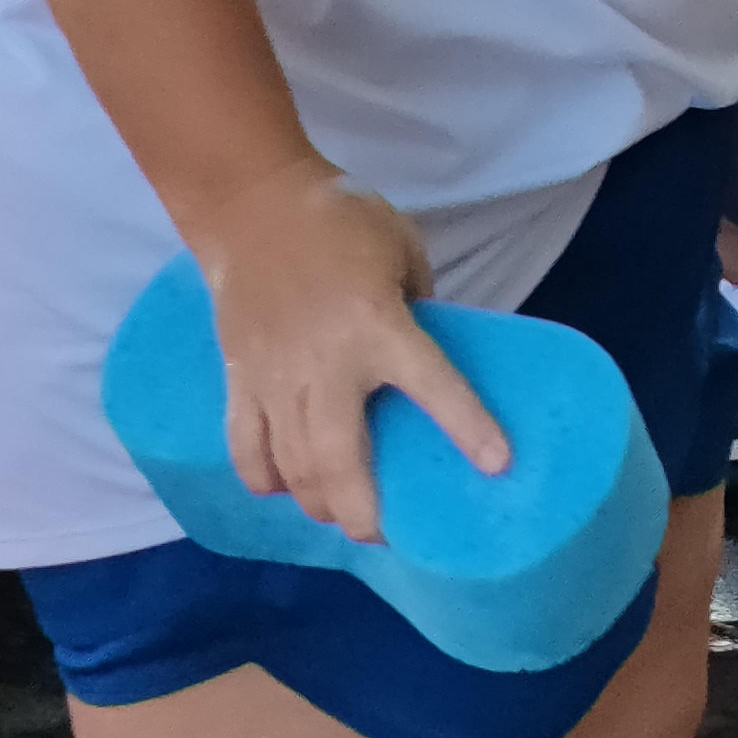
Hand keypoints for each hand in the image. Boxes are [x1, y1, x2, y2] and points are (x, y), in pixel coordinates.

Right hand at [192, 161, 510, 542]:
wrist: (251, 204)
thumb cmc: (338, 219)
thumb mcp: (402, 247)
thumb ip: (420, 305)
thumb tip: (426, 354)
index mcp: (377, 326)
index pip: (432, 386)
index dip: (467, 427)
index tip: (497, 466)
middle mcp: (325, 363)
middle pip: (338, 461)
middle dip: (362, 514)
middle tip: (384, 533)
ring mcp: (274, 376)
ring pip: (291, 466)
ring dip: (318, 503)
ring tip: (342, 514)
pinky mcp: (240, 377)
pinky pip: (245, 446)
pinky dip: (264, 478)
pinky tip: (284, 487)